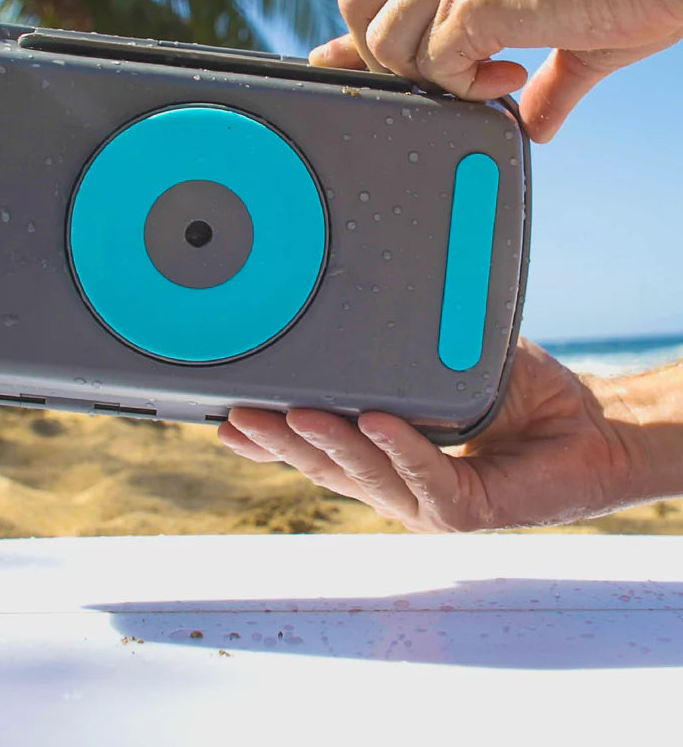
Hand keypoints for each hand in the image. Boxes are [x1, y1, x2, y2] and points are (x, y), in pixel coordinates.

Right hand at [218, 340, 653, 531]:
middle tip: (238, 416)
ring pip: (364, 479)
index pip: (317, 449)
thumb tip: (362, 304)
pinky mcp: (466, 512)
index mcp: (386, 455)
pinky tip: (374, 422)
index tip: (225, 419)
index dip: (270, 440)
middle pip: (326, 469)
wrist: (593, 429)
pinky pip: (424, 479)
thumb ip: (407, 350)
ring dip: (326, 446)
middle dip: (278, 444)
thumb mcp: (448, 363)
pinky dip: (399, 448)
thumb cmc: (525, 398)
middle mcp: (399, 485)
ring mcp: (428, 504)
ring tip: (293, 415)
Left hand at [311, 0, 682, 141]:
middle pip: (357, 2)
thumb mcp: (577, 37)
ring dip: (427, 74)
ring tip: (488, 77)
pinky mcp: (475, 3)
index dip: (354, 33)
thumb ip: (547, 83)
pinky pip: (432, 64)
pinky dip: (462, 86)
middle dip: (375, 51)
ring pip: (386, 39)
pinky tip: (510, 76)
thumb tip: (538, 122)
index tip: (334, 59)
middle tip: (432, 75)